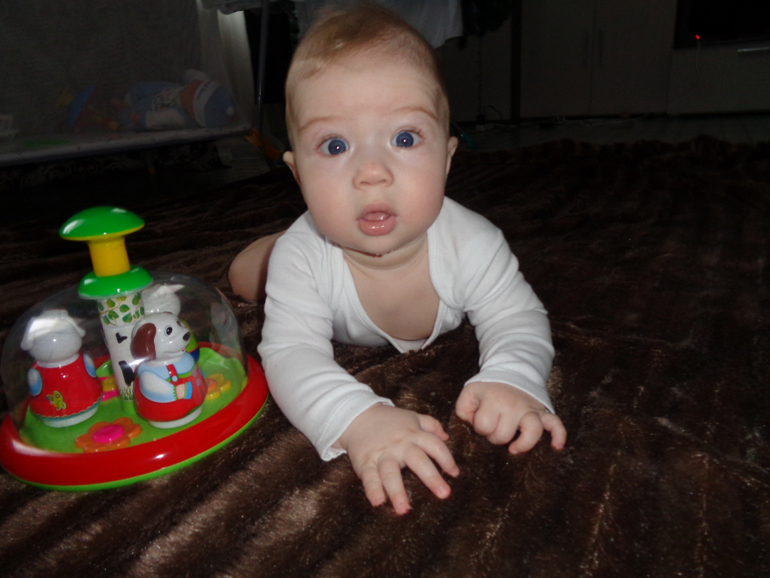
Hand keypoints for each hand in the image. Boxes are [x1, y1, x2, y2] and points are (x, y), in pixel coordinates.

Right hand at [335, 404, 459, 514]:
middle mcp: (399, 445)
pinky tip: (378, 503)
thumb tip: (446, 437)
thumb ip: (431, 424)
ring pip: (390, 473)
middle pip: (417, 460)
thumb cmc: (390, 420)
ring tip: (404, 510)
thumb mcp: (412, 417)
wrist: (357, 416)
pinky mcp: (365, 462)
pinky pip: (369, 477)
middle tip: (444, 494)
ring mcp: (382, 454)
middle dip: (431, 477)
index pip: (434, 446)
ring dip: (397, 491)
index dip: (446, 459)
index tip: (454, 474)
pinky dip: (372, 490)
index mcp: (413, 434)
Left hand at [456, 382, 566, 453]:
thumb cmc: (488, 389)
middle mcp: (514, 406)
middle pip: (504, 435)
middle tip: (494, 429)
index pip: (484, 426)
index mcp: (494, 401)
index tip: (480, 421)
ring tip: (514, 449)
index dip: (479, 427)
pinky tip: (556, 447)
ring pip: (532, 431)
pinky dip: (559, 435)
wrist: (510, 374)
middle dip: (495, 436)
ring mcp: (530, 409)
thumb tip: (471, 425)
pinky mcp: (543, 412)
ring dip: (522, 443)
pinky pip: (556, 424)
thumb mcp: (469, 394)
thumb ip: (462, 410)